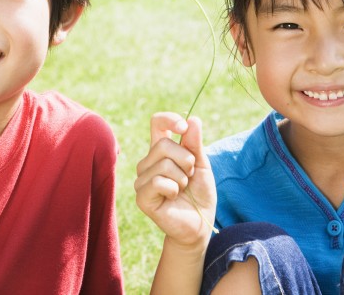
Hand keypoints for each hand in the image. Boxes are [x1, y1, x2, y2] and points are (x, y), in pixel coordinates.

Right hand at [135, 112, 216, 249]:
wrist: (200, 223)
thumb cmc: (199, 193)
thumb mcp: (202, 164)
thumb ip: (195, 143)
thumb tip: (192, 119)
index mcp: (161, 151)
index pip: (157, 123)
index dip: (169, 120)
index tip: (183, 128)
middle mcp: (148, 162)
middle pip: (164, 144)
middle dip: (186, 160)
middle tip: (189, 175)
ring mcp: (142, 179)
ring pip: (163, 164)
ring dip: (182, 178)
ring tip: (182, 189)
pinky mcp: (141, 197)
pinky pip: (158, 181)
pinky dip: (173, 189)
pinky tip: (173, 198)